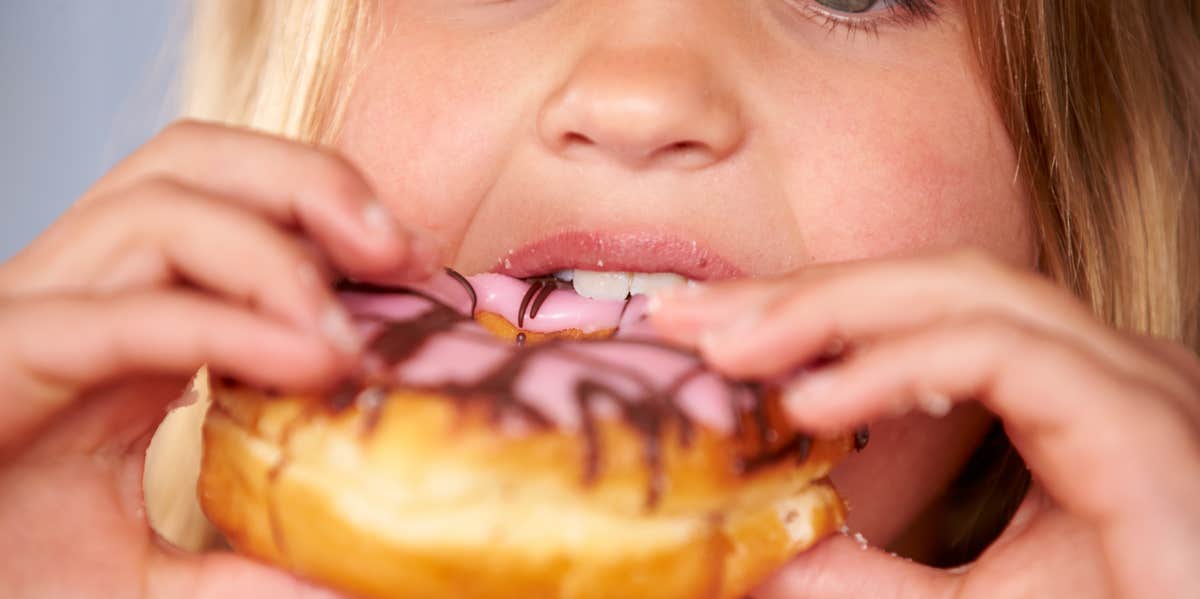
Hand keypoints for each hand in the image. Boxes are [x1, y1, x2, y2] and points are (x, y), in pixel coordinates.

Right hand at [0, 120, 436, 596]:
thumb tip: (355, 580)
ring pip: (156, 207)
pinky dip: (224, 328)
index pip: (230, 202)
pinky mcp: (1, 359)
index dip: (329, 210)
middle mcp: (83, 293)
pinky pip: (122, 318)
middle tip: (406, 254)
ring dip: (277, 252)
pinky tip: (306, 361)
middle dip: (310, 183)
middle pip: (194, 163)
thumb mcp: (154, 573)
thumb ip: (248, 568)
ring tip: (352, 332)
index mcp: (128, 312)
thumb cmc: (16, 573)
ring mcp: (37, 318)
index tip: (422, 267)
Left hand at [652, 249, 1199, 598]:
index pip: (916, 316)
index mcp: (1063, 392)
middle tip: (686, 318)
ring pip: (962, 294)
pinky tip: (816, 399)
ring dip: (831, 311)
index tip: (705, 335)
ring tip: (730, 349)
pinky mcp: (1139, 418)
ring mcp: (1125, 380)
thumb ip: (877, 578)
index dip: (804, 313)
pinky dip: (899, 363)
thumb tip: (771, 563)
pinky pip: (1002, 355)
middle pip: (927, 285)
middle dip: (800, 293)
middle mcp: (1095, 367)